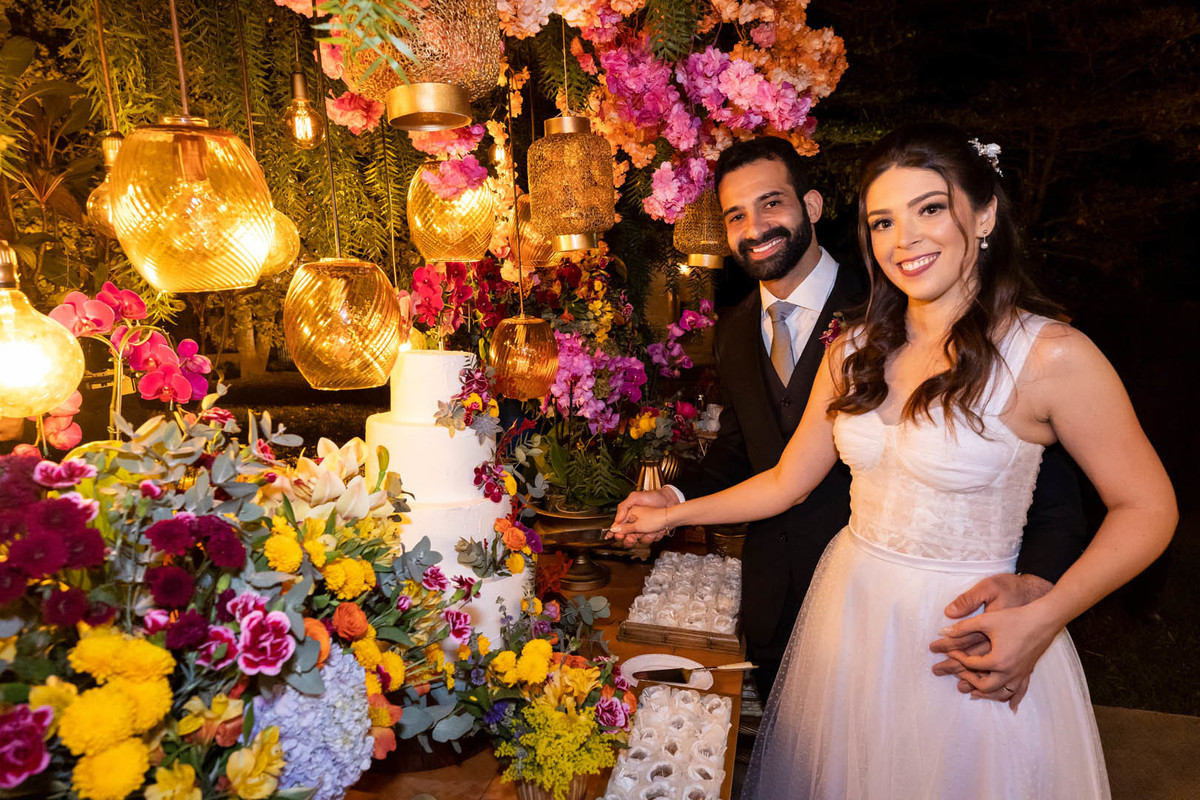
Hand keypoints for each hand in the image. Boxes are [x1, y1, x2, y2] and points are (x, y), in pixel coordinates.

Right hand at [608, 489, 676, 545]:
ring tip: (651, 530)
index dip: (618, 533)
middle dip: (630, 539)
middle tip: (633, 537)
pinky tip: (659, 529)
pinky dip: (656, 535)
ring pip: (641, 540)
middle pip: (628, 537)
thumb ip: (623, 507)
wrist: (670, 500)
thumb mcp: (635, 498)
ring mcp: (646, 529)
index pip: (619, 527)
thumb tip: (616, 520)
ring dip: (646, 536)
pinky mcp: (654, 532)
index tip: (619, 536)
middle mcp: (636, 523)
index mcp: (630, 515)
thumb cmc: (654, 497)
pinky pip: (652, 539)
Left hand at [930, 573, 1051, 710]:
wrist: (1044, 618)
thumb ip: (963, 627)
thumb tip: (943, 632)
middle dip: (969, 680)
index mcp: (997, 661)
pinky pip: (1019, 691)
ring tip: (975, 691)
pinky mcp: (1028, 672)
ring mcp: (1020, 674)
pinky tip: (1010, 707)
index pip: (971, 664)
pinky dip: (1011, 699)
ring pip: (1001, 693)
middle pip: (984, 685)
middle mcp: (1009, 672)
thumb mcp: (986, 620)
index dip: (958, 658)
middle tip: (959, 672)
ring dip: (987, 694)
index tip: (950, 651)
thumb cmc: (1015, 617)